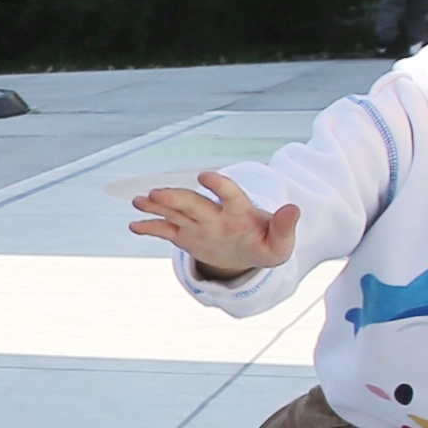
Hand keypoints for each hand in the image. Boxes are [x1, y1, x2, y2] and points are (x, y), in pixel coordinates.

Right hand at [128, 168, 295, 278]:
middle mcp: (214, 213)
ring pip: (175, 212)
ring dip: (157, 206)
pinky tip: (134, 226)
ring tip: (138, 201)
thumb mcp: (280, 245)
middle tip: (156, 193)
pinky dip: (150, 228)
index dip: (218, 185)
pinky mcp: (187, 236)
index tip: (204, 176)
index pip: (228, 193)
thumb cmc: (266, 245)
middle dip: (175, 197)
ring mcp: (198, 223)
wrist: (249, 251)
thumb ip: (285, 227)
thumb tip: (293, 209)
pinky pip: (166, 231)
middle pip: (193, 202)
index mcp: (238, 210)